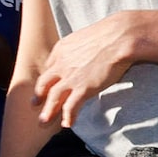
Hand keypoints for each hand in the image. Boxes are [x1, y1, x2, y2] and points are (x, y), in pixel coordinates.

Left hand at [33, 11, 145, 126]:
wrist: (122, 36)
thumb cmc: (112, 33)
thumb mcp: (87, 36)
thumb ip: (80, 47)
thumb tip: (86, 52)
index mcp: (62, 49)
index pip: (49, 67)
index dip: (48, 79)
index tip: (47, 86)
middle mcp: (61, 63)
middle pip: (44, 83)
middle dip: (39, 96)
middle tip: (35, 104)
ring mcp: (71, 77)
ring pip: (52, 98)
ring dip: (48, 111)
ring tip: (44, 121)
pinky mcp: (83, 87)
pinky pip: (70, 106)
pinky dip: (68, 116)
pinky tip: (68, 123)